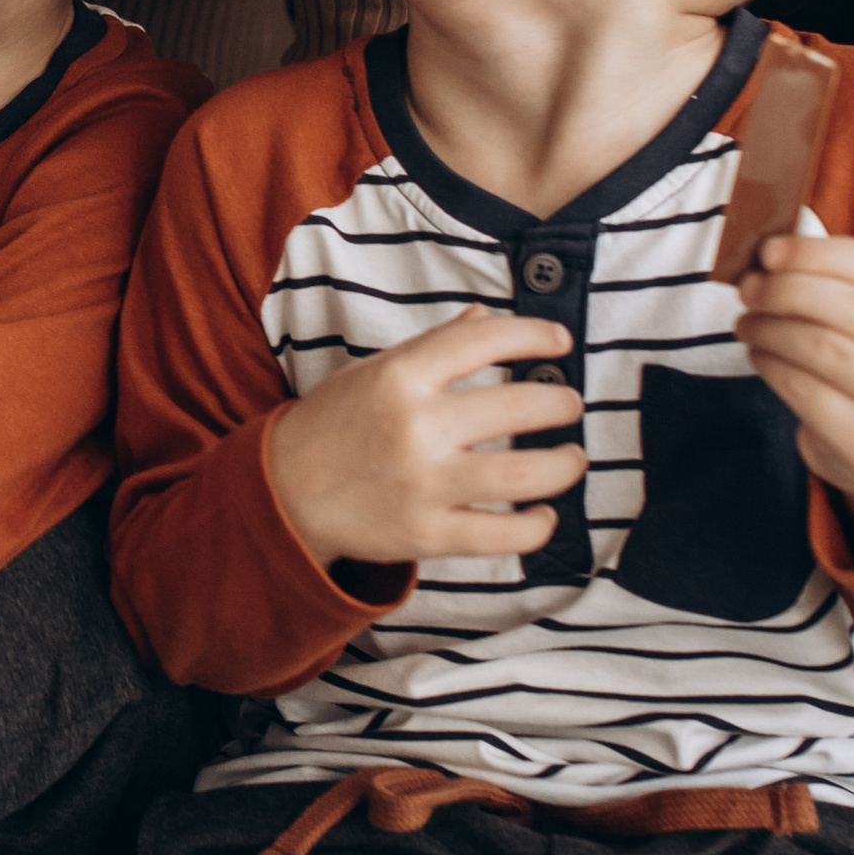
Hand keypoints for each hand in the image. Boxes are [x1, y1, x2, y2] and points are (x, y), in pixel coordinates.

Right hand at [268, 310, 585, 573]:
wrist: (282, 493)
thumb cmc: (333, 425)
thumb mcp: (373, 371)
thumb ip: (434, 347)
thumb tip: (484, 318)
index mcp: (400, 377)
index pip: (485, 341)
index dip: (535, 335)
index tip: (560, 340)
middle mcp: (416, 427)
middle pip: (521, 407)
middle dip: (562, 404)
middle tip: (570, 406)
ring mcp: (423, 484)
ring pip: (525, 475)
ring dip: (564, 465)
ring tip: (571, 458)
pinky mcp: (426, 534)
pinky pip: (503, 536)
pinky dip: (536, 526)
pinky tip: (543, 515)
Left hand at [739, 233, 853, 556]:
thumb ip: (834, 277)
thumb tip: (771, 248)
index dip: (820, 254)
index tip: (769, 250)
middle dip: (790, 291)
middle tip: (749, 288)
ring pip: (827, 352)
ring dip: (772, 329)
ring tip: (747, 322)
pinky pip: (807, 394)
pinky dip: (771, 366)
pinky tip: (760, 355)